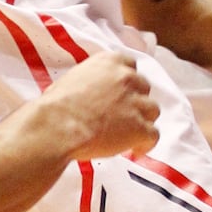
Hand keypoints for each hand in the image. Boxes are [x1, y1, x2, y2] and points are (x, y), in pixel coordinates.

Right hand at [40, 52, 158, 160]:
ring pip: (152, 110)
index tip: (122, 92)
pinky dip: (145, 144)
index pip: (130, 65)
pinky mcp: (140, 127)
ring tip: (130, 133)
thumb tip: (93, 94)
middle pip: (144, 87)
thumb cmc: (57, 105)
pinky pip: (153, 135)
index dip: (126, 81)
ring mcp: (136, 103)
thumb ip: (93, 81)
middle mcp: (127, 78)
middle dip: (135, 100)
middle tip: (123, 115)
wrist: (58, 126)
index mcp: (110, 62)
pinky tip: (134, 150)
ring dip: (143, 120)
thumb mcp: (73, 79)